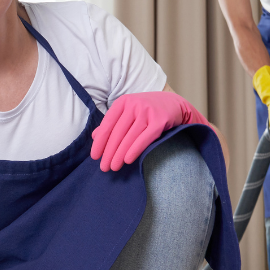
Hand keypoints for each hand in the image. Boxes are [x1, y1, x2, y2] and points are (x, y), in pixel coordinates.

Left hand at [90, 91, 208, 171]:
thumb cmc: (147, 110)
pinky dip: (134, 150)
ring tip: (114, 167)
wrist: (174, 104)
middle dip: (109, 152)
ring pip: (129, 137)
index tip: (94, 156)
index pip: (107, 124)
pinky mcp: (160, 121)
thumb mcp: (128, 112)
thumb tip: (94, 136)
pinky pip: (144, 138)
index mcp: (123, 102)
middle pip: (117, 132)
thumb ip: (112, 123)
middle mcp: (134, 105)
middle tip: (104, 167)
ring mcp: (147, 112)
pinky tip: (128, 160)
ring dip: (119, 154)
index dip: (100, 142)